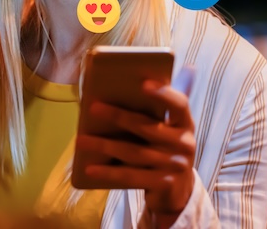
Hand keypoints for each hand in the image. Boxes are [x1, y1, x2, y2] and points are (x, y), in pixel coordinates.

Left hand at [75, 67, 195, 218]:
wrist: (178, 190)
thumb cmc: (165, 148)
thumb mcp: (167, 128)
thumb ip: (158, 106)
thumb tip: (142, 76)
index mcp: (185, 123)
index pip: (179, 104)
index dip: (163, 93)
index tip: (143, 83)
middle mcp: (184, 144)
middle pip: (147, 127)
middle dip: (118, 116)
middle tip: (93, 107)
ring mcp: (175, 166)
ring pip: (134, 153)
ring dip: (104, 145)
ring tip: (81, 140)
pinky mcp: (163, 184)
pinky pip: (131, 177)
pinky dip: (108, 172)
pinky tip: (90, 168)